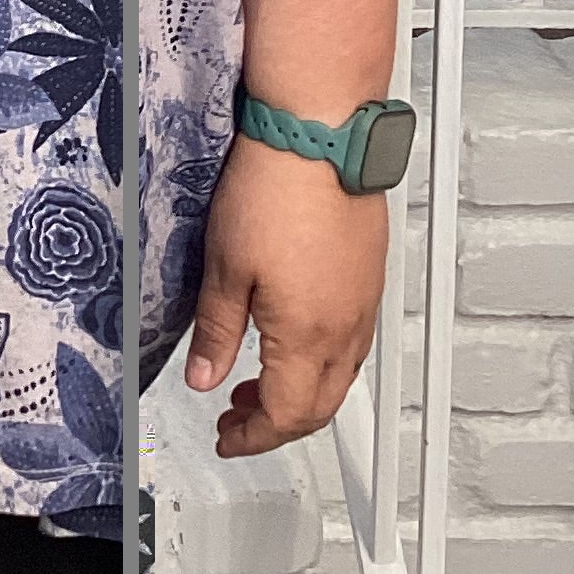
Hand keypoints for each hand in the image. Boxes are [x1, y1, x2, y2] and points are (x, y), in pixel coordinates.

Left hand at [185, 134, 388, 458]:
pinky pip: (353, 343)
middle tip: (237, 416)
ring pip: (341, 376)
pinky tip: (292, 340)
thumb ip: (215, 332)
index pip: (287, 416)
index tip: (227, 437)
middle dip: (277, 424)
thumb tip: (204, 378)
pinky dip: (321, 361)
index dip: (253, 437)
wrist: (317, 137)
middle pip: (320, 407)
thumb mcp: (224, 268)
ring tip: (257, 380)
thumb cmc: (274, 191)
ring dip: (302, 393)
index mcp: (308, 336)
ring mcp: (363, 303)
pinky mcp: (369, 278)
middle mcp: (346, 327)